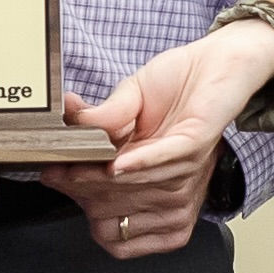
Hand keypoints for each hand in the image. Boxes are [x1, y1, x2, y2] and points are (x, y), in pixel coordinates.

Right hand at [53, 19, 273, 257]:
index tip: (55, 178)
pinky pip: (167, 162)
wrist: (218, 61)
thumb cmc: (177, 81)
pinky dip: (141, 165)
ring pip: (139, 188)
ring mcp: (183, 167)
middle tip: (62, 170)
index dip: (81, 199)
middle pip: (119, 206)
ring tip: (80, 166)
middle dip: (87, 190)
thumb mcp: (128, 98)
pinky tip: (117, 164)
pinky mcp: (198, 145)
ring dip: (107, 181)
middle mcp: (164, 178)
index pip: (110, 211)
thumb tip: (68, 118)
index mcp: (145, 176)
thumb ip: (101, 117)